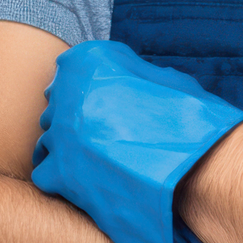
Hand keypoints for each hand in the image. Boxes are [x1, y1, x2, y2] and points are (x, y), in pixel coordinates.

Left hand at [31, 40, 242, 242]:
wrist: (197, 168)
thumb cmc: (188, 119)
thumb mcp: (163, 78)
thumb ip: (132, 76)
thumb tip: (125, 82)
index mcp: (91, 60)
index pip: (70, 67)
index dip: (86, 86)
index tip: (100, 101)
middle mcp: (69, 92)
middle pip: (57, 104)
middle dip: (75, 117)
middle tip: (102, 133)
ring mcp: (61, 132)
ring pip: (47, 139)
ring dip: (66, 148)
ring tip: (95, 160)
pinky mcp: (61, 172)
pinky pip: (45, 172)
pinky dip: (62, 179)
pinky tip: (87, 182)